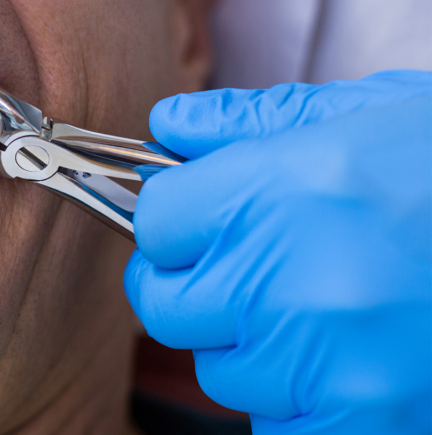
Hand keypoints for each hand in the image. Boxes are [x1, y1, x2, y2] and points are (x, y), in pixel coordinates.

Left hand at [126, 70, 431, 433]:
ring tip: (330, 310)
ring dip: (256, 345)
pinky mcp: (361, 420)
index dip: (177, 222)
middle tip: (257, 269)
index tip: (203, 223)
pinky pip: (275, 427)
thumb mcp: (364, 116)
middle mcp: (292, 275)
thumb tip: (170, 127)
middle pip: (166, 301)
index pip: (154, 221)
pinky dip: (300, 404)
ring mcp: (324, 358)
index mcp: (281, 188)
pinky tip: (348, 361)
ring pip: (221, 368)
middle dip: (199, 285)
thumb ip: (252, 123)